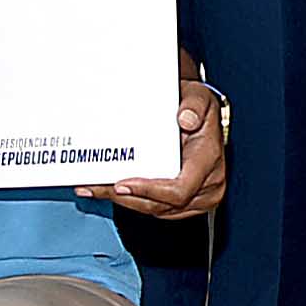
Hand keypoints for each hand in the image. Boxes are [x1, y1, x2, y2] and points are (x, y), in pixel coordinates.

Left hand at [83, 75, 232, 220]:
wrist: (201, 118)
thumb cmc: (198, 109)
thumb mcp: (199, 96)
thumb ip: (194, 105)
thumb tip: (186, 119)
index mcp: (209, 160)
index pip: (180, 189)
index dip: (149, 191)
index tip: (122, 184)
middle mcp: (208, 185)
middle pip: (162, 205)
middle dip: (126, 197)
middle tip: (97, 186)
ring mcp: (199, 197)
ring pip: (156, 209)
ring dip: (124, 201)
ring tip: (96, 188)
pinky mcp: (186, 203)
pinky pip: (157, 208)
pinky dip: (133, 200)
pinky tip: (111, 190)